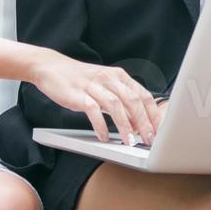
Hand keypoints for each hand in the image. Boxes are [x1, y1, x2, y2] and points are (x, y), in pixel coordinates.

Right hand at [30, 51, 160, 146]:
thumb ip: (121, 101)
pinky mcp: (78, 94)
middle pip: (133, 101)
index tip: (159, 131)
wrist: (51, 67)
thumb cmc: (80, 80)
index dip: (153, 114)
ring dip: (125, 126)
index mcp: (119, 76)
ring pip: (116, 105)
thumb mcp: (105, 86)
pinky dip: (101, 125)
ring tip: (129, 142)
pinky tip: (104, 137)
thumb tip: (138, 122)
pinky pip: (93, 110)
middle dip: (143, 122)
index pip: (143, 95)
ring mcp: (93, 86)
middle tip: (149, 140)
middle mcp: (109, 78)